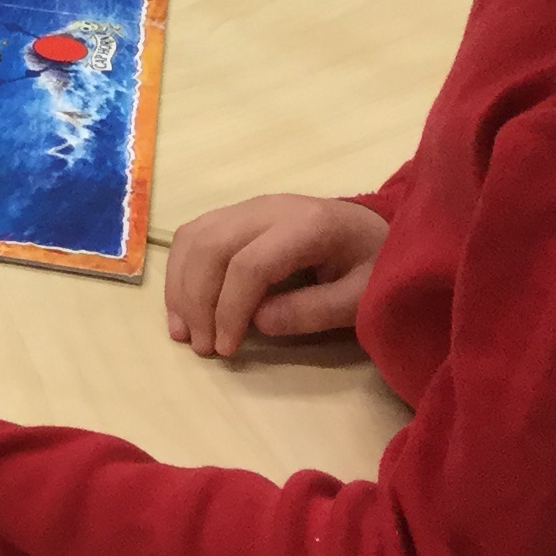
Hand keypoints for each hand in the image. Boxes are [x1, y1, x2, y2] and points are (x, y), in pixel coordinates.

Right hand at [163, 192, 387, 357]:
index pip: (250, 264)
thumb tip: (258, 323)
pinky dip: (179, 271)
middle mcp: (269, 208)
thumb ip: (314, 310)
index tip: (227, 349)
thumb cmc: (372, 266)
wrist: (376, 230)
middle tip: (201, 346)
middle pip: (211, 247)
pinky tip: (181, 305)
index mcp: (307, 225)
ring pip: (194, 238)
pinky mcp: (236, 214)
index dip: (230, 309)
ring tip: (182, 331)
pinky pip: (194, 235)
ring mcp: (248, 207)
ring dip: (180, 286)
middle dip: (197, 300)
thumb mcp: (362, 296)